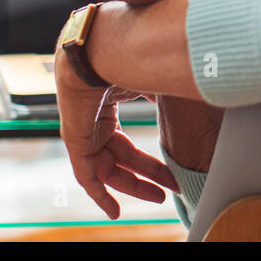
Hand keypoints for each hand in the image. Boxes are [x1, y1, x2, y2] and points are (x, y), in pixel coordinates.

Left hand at [55, 45, 178, 218]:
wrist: (97, 48)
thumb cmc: (123, 57)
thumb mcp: (150, 81)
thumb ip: (163, 95)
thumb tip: (185, 97)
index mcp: (107, 110)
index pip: (128, 146)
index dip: (148, 162)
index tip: (169, 172)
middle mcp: (93, 125)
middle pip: (123, 160)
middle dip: (149, 176)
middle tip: (172, 188)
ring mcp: (83, 134)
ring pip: (108, 171)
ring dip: (134, 187)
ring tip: (159, 198)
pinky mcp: (75, 142)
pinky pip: (86, 177)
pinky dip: (99, 195)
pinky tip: (114, 211)